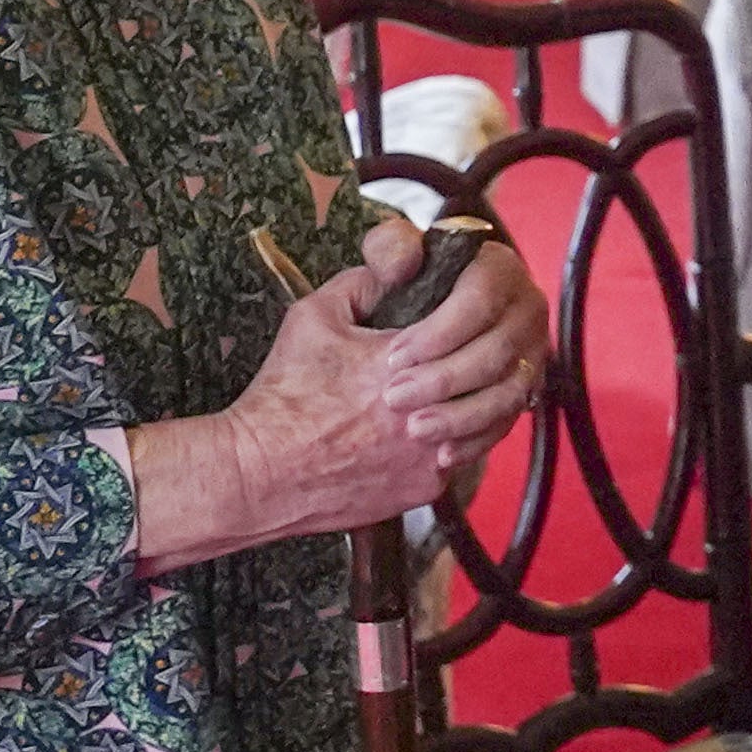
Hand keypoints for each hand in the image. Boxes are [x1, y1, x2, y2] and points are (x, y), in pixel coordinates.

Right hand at [127, 228, 542, 567]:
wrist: (261, 470)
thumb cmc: (284, 392)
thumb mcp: (315, 315)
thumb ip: (366, 281)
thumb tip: (405, 263)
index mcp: (404, 359)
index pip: (470, 320)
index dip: (463, 314)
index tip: (448, 315)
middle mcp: (427, 410)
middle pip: (489, 370)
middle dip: (479, 352)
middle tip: (467, 344)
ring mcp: (431, 454)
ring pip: (490, 417)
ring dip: (480, 397)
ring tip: (459, 383)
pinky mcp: (427, 488)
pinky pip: (464, 455)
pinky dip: (458, 438)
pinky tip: (437, 423)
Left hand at [353, 212, 548, 457]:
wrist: (408, 331)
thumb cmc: (390, 296)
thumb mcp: (383, 260)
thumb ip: (388, 251)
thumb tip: (407, 262)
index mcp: (496, 268)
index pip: (482, 297)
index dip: (440, 332)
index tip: (394, 357)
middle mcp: (524, 309)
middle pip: (498, 349)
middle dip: (445, 379)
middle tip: (394, 398)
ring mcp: (530, 353)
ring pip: (508, 391)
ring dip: (460, 415)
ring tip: (414, 429)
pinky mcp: (524, 391)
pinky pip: (509, 422)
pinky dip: (475, 440)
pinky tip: (441, 452)